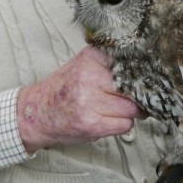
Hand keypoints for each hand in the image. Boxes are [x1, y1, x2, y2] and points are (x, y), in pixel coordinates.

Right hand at [17, 46, 142, 151]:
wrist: (34, 113)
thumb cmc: (63, 90)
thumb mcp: (83, 65)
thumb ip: (109, 64)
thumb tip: (147, 71)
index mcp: (90, 57)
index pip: (132, 63)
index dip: (141, 75)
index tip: (147, 81)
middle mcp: (89, 76)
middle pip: (134, 87)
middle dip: (137, 96)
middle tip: (132, 99)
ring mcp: (89, 101)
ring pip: (133, 108)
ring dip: (130, 112)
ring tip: (115, 110)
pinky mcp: (91, 124)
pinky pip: (125, 124)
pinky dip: (122, 124)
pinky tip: (108, 120)